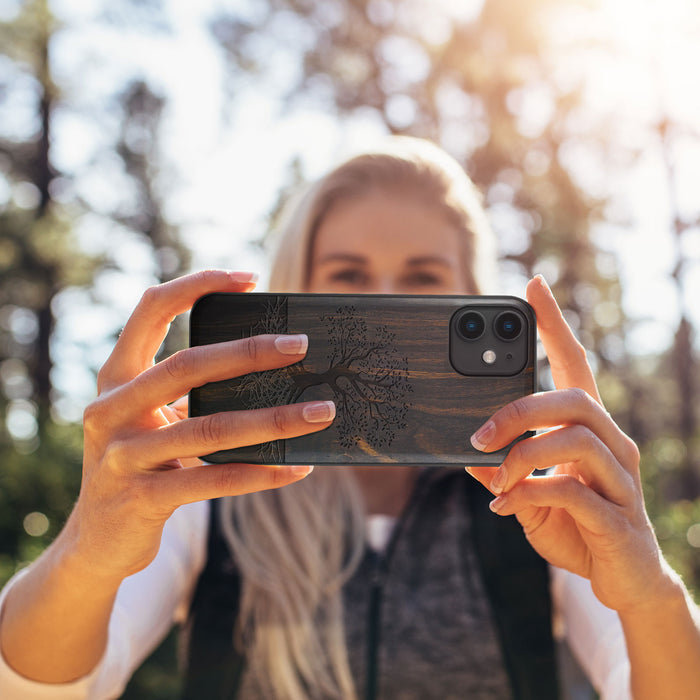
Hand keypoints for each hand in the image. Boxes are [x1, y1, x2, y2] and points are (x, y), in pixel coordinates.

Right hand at [70, 270, 333, 581]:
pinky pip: (214, 481)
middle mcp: (112, 409)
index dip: (197, 285)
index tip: (250, 278)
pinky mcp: (142, 499)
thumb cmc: (140, 464)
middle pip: (186, 366)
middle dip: (249, 352)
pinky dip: (262, 473)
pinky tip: (298, 467)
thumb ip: (189, 392)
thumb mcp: (150, 419)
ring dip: (274, 419)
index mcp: (116, 377)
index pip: (151, 310)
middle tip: (301, 346)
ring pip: (210, 428)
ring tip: (321, 411)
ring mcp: (122, 456)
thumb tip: (271, 368)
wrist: (96, 540)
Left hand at [466, 275, 674, 613]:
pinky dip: (532, 493)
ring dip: (523, 455)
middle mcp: (612, 444)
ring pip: (576, 439)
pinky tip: (508, 506)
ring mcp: (620, 480)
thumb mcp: (528, 494)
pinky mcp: (618, 517)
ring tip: (495, 478)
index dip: (555, 325)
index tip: (533, 286)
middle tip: (478, 435)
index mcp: (588, 430)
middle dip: (519, 411)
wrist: (623, 580)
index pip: (574, 365)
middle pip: (574, 399)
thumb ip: (502, 472)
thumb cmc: (576, 525)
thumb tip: (466, 455)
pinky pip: (573, 491)